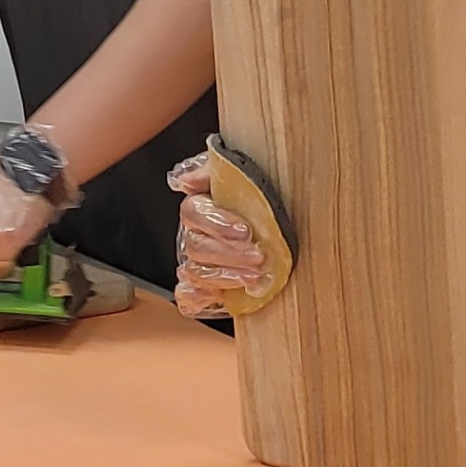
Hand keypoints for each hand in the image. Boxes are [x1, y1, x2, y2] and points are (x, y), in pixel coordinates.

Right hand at [166, 151, 269, 313]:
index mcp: (201, 207)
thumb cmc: (258, 199)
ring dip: (223, 276)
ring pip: (194, 272)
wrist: (280, 226)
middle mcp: (195, 236)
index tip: (245, 230)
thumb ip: (215, 168)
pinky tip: (216, 296)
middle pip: (196, 246)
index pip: (194, 212)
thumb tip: (185, 177)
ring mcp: (198, 263)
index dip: (217, 222)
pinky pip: (187, 297)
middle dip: (228, 254)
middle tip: (257, 256)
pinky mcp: (204, 289)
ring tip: (253, 277)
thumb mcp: (243, 174)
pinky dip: (197, 298)